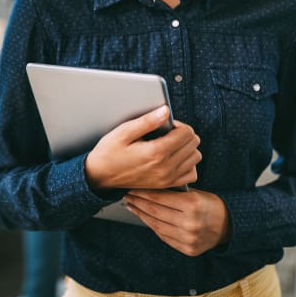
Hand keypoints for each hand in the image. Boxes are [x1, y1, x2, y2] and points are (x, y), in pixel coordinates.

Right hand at [84, 106, 200, 189]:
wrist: (100, 176)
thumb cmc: (109, 153)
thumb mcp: (124, 132)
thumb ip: (147, 121)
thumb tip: (165, 111)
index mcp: (156, 152)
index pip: (186, 133)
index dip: (179, 124)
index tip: (167, 124)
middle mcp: (165, 167)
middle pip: (193, 144)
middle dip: (184, 134)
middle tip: (169, 132)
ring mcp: (167, 178)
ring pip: (195, 158)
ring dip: (187, 148)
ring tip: (172, 144)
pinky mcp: (166, 185)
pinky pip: (191, 174)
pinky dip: (188, 164)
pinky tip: (175, 158)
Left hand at [124, 189, 230, 256]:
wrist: (228, 225)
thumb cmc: (210, 205)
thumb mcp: (195, 193)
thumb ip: (174, 193)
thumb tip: (148, 189)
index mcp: (193, 204)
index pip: (160, 198)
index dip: (144, 193)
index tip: (133, 188)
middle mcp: (190, 223)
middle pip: (155, 212)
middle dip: (139, 203)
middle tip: (128, 196)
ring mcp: (188, 238)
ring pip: (157, 226)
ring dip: (142, 215)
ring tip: (133, 207)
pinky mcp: (188, 249)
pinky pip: (164, 237)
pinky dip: (153, 227)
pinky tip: (146, 219)